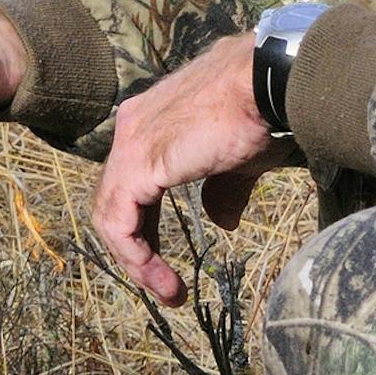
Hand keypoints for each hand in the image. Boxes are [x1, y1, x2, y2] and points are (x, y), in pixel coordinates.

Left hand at [92, 34, 293, 305]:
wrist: (263, 83)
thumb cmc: (258, 111)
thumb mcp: (237, 159)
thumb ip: (222, 190)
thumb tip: (222, 221)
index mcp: (150, 122)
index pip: (131, 183)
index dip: (146, 227)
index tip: (167, 262)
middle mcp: (131, 128)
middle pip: (116, 200)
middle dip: (138, 247)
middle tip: (164, 283)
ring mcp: (130, 144)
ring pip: (111, 215)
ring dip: (136, 260)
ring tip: (168, 290)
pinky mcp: (137, 163)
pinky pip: (119, 222)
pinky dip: (135, 255)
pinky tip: (158, 277)